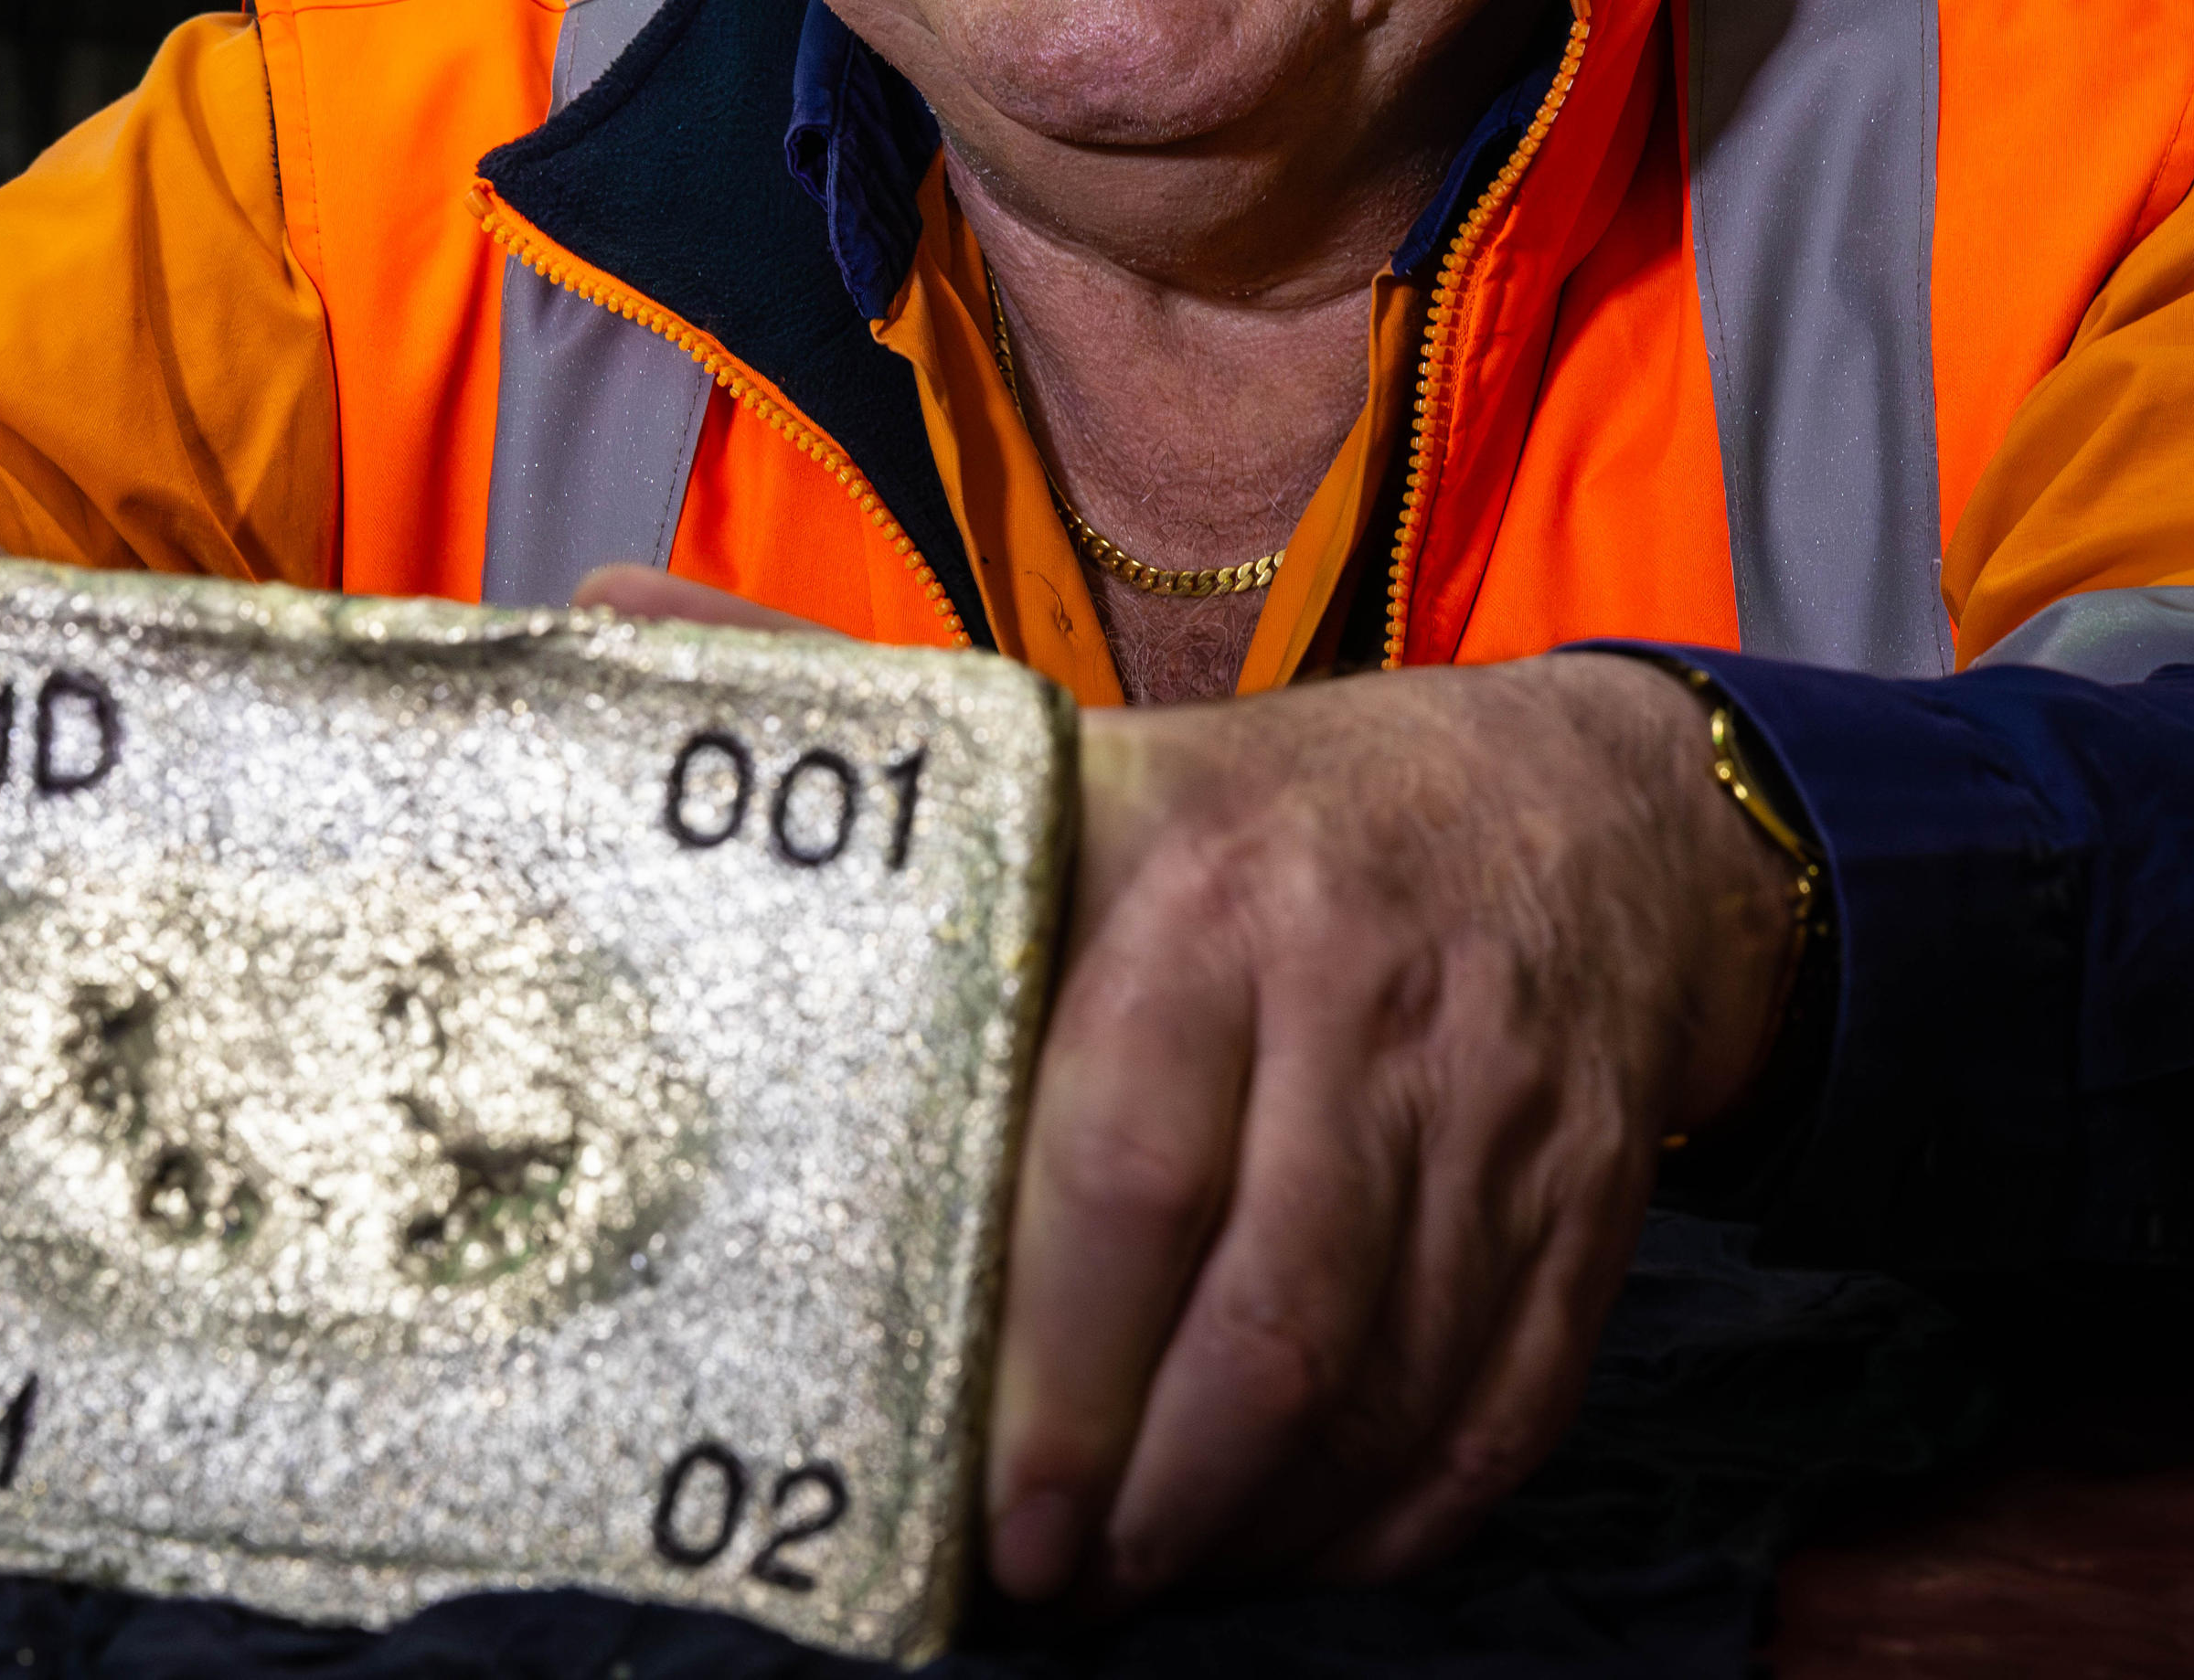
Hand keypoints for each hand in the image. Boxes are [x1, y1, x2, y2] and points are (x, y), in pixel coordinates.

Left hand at [571, 569, 1803, 1605]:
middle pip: (1266, 1317)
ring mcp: (1494, 1111)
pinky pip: (1500, 1410)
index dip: (1048, 1366)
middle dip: (1147, 1496)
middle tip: (1046, 1585)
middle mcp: (1362, 998)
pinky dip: (1395, 1515)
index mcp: (1205, 888)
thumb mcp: (1077, 753)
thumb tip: (599, 611)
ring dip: (1256, 1527)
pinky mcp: (1592, 1202)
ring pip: (1383, 1389)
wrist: (1595, 804)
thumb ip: (852, 709)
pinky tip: (1297, 1544)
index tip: (974, 1505)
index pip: (1122, 1165)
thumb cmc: (1269, 813)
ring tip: (1144, 1580)